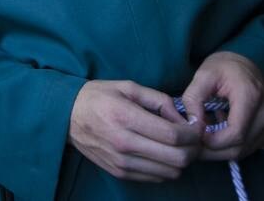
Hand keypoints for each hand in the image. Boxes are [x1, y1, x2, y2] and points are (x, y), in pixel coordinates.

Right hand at [69, 80, 199, 181]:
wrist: (66, 116)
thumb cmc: (98, 97)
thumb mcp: (127, 86)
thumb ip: (158, 100)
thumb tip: (182, 118)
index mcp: (126, 117)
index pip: (173, 135)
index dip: (193, 133)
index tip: (196, 126)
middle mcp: (124, 143)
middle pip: (176, 158)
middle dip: (193, 149)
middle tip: (193, 138)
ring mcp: (121, 162)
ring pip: (170, 172)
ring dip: (181, 160)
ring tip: (178, 146)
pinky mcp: (119, 172)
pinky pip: (155, 177)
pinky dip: (166, 167)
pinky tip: (161, 153)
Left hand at [179, 52, 263, 161]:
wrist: (246, 65)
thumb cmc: (223, 68)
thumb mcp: (202, 75)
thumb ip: (192, 99)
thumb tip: (193, 125)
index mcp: (252, 96)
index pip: (235, 134)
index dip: (212, 140)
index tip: (195, 134)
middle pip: (239, 148)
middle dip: (213, 150)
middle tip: (195, 140)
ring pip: (244, 151)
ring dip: (222, 147)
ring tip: (208, 129)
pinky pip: (250, 148)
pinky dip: (233, 145)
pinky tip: (223, 128)